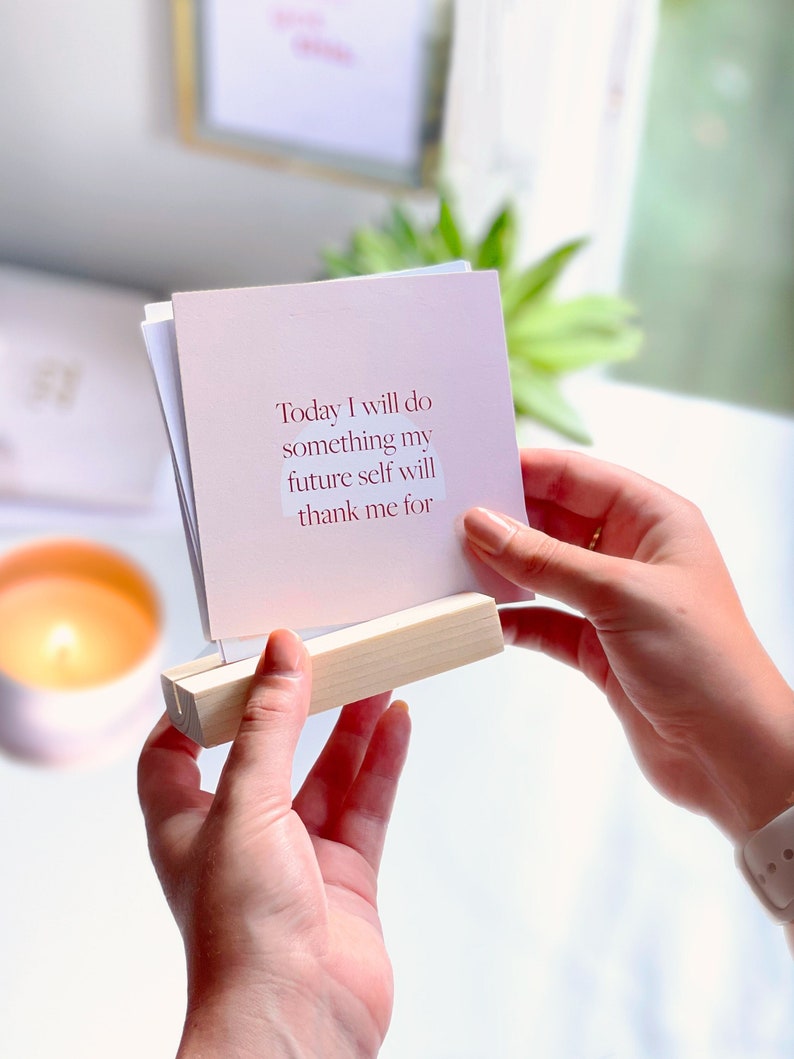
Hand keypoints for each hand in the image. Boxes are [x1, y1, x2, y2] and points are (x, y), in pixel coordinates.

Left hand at [138, 628, 410, 1058]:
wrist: (296, 1022)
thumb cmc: (242, 937)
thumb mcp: (246, 805)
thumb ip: (267, 727)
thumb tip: (280, 656)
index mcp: (188, 823)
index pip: (175, 754)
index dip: (199, 710)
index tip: (232, 667)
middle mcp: (239, 838)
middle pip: (267, 752)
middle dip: (296, 705)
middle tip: (325, 659)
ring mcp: (295, 858)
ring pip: (325, 775)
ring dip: (349, 726)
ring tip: (374, 676)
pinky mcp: (344, 877)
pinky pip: (365, 806)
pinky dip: (381, 763)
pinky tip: (396, 726)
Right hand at [464, 449, 793, 842]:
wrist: (730, 754)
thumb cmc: (702, 661)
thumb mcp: (617, 595)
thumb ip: (544, 559)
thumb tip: (481, 524)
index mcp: (654, 519)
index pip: (577, 475)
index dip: (524, 469)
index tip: (469, 471)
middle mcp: (632, 552)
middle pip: (554, 519)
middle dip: (505, 519)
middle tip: (445, 519)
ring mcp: (612, 600)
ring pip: (543, 570)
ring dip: (503, 568)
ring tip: (451, 562)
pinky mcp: (597, 646)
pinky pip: (543, 619)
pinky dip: (513, 618)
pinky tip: (481, 616)